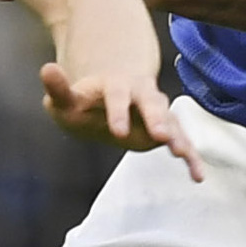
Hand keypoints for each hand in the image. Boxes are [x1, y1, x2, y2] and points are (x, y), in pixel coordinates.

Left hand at [39, 62, 203, 181]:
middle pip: (152, 103)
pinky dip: (191, 157)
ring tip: (183, 153)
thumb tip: (46, 70)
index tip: (118, 133)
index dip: (118, 111)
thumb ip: (58, 88)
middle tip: (161, 135)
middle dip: (157, 118)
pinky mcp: (166, 130)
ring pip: (171, 121)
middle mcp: (142, 95)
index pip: (118, 95)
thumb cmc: (84, 102)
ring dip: (178, 136)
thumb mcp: (66, 98)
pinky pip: (182, 141)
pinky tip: (198, 176)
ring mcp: (157, 112)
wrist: (106, 100)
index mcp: (116, 85)